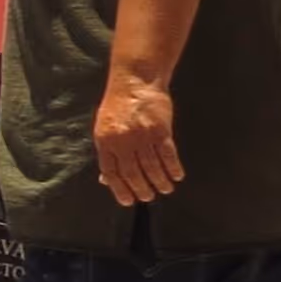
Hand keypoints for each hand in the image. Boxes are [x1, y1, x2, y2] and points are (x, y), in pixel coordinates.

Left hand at [94, 72, 184, 204]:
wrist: (134, 81)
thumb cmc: (118, 105)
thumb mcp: (104, 127)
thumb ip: (107, 151)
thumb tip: (107, 178)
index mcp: (105, 141)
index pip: (111, 172)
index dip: (119, 189)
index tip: (128, 201)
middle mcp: (122, 141)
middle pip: (132, 173)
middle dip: (141, 189)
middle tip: (148, 197)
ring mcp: (142, 136)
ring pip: (151, 167)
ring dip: (159, 181)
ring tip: (165, 189)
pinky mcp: (160, 130)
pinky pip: (168, 155)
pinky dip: (173, 168)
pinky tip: (176, 176)